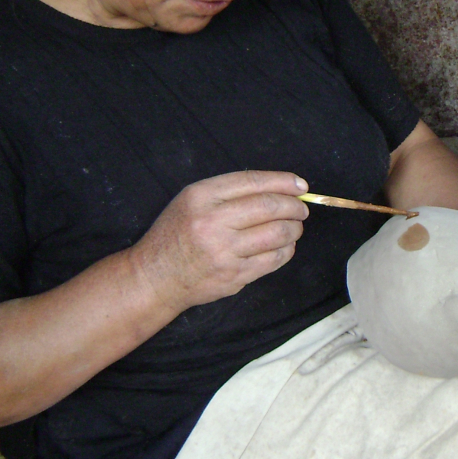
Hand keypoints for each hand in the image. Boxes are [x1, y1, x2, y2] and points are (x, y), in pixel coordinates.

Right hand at [132, 170, 310, 309]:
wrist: (156, 276)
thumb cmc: (177, 234)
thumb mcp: (192, 200)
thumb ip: (230, 191)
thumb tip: (280, 188)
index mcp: (202, 197)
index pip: (254, 182)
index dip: (283, 182)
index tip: (300, 185)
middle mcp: (213, 222)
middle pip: (270, 207)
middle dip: (294, 206)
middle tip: (301, 209)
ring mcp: (224, 251)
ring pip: (277, 234)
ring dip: (294, 228)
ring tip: (294, 227)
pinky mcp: (234, 276)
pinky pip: (274, 259)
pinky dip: (286, 250)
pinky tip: (284, 246)